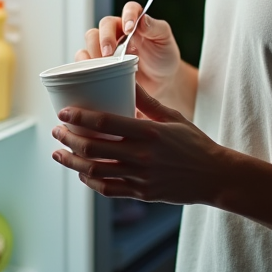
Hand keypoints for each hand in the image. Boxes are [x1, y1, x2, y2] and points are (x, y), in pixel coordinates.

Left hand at [49, 84, 226, 204]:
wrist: (214, 176)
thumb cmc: (194, 143)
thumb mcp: (173, 117)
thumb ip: (147, 101)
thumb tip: (127, 78)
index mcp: (149, 133)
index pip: (105, 122)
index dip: (80, 116)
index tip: (63, 112)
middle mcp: (142, 156)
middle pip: (94, 147)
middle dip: (69, 137)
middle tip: (57, 130)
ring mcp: (140, 177)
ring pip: (95, 170)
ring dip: (72, 160)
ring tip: (58, 152)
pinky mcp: (141, 193)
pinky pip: (108, 188)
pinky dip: (90, 180)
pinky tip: (81, 171)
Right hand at [76, 5, 181, 97]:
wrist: (161, 81)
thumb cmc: (163, 57)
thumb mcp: (165, 40)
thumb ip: (156, 27)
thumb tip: (143, 19)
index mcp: (136, 21)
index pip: (129, 9)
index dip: (128, 15)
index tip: (129, 29)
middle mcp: (119, 30)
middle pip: (105, 24)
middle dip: (105, 38)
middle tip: (110, 53)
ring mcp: (108, 45)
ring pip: (91, 38)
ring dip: (95, 50)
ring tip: (106, 64)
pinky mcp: (100, 60)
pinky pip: (84, 56)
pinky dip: (86, 62)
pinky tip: (95, 70)